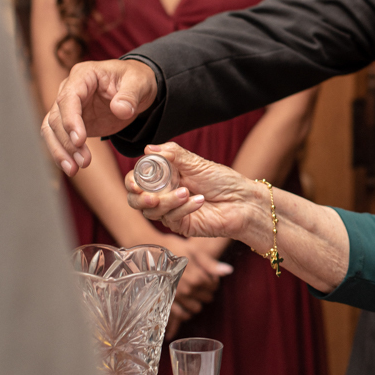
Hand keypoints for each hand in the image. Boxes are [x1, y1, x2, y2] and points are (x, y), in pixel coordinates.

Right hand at [41, 59, 157, 175]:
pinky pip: (60, 138)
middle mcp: (70, 90)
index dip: (71, 119)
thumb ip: (130, 95)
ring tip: (74, 169)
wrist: (136, 89)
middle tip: (83, 161)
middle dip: (67, 141)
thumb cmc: (135, 80)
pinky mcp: (72, 123)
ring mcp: (69, 108)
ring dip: (61, 151)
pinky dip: (63, 153)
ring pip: (52, 129)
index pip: (69, 97)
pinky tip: (71, 168)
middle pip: (57, 116)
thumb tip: (120, 110)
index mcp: (84, 75)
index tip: (79, 140)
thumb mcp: (140, 83)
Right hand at [126, 143, 258, 241]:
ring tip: (186, 192)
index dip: (131, 182)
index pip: (137, 181)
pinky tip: (198, 200)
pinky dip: (183, 208)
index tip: (135, 182)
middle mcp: (164, 194)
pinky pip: (171, 219)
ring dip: (167, 201)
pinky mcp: (182, 226)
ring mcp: (172, 211)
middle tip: (151, 197)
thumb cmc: (223, 181)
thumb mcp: (197, 163)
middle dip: (140, 199)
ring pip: (152, 211)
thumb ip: (173, 154)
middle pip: (137, 201)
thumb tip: (149, 148)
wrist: (243, 201)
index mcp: (165, 177)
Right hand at [156, 231, 232, 328]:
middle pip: (207, 297)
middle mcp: (188, 290)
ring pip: (196, 308)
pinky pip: (181, 316)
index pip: (214, 285)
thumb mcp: (194, 252)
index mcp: (197, 277)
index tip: (207, 274)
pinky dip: (185, 312)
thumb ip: (211, 264)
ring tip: (192, 291)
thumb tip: (229, 271)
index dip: (213, 280)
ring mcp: (177, 298)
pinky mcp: (167, 303)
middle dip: (206, 290)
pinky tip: (185, 303)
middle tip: (199, 281)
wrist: (150, 252)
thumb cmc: (173, 248)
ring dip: (197, 301)